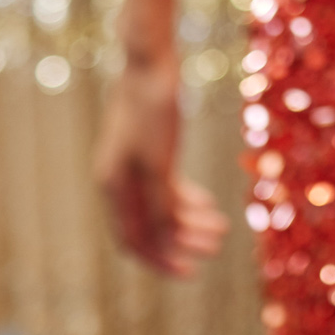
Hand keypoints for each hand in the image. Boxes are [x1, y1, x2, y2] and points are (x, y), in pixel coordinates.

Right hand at [96, 49, 228, 277]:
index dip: (161, 259)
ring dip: (190, 220)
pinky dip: (186, 198)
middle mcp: (119, 181)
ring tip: (221, 227)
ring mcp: (133, 165)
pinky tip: (207, 204)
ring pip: (161, 207)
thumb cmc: (152, 109)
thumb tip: (163, 239)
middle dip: (183, 240)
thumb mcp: (158, 162)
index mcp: (114, 187)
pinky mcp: (149, 150)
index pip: (134, 239)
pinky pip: (165, 187)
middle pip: (150, 226)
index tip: (190, 271)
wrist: (151, 62)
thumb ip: (158, 202)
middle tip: (216, 246)